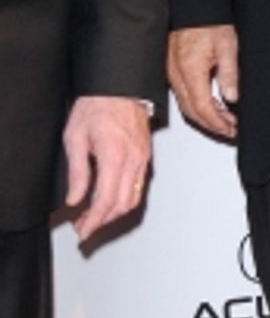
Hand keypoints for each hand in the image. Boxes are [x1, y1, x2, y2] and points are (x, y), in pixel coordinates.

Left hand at [62, 96, 152, 241]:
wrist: (119, 87)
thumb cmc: (97, 106)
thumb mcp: (75, 138)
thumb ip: (77, 172)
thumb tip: (75, 199)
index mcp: (114, 155)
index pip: (106, 200)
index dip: (94, 220)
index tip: (84, 229)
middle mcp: (133, 160)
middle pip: (121, 205)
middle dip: (103, 221)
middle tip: (85, 226)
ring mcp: (143, 159)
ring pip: (133, 199)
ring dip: (114, 213)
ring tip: (96, 216)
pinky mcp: (146, 157)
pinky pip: (139, 187)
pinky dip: (125, 200)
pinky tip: (111, 200)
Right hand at [168, 24, 239, 137]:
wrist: (191, 5)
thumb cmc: (207, 20)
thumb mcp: (227, 45)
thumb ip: (229, 73)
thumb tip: (231, 97)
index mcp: (190, 71)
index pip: (202, 108)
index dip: (217, 123)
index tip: (230, 129)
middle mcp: (176, 74)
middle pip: (192, 111)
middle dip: (212, 124)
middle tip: (230, 129)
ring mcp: (171, 72)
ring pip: (186, 105)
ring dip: (205, 116)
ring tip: (224, 119)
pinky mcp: (171, 69)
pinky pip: (182, 94)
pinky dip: (197, 104)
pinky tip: (210, 103)